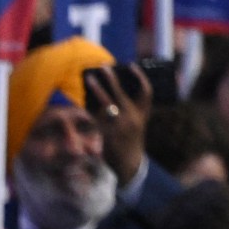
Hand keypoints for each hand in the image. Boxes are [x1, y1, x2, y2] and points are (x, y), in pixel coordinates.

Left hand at [88, 62, 151, 184]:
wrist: (130, 163)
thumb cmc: (132, 138)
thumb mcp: (138, 122)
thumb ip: (130, 108)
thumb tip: (109, 90)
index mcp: (143, 114)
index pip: (146, 91)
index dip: (140, 77)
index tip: (131, 65)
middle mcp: (132, 118)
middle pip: (121, 94)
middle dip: (112, 79)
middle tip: (104, 67)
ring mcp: (119, 127)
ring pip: (106, 103)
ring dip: (96, 89)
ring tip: (88, 78)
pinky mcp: (107, 134)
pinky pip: (95, 117)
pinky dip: (88, 107)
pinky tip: (81, 99)